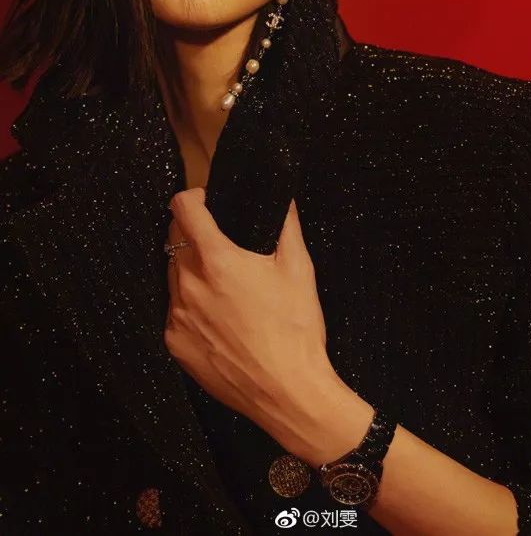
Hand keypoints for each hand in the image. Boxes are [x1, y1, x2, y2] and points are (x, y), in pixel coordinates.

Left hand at [163, 187, 337, 449]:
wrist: (287, 392)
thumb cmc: (295, 328)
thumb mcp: (299, 268)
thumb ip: (286, 224)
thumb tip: (283, 197)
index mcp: (217, 260)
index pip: (182, 208)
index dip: (194, 196)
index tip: (209, 201)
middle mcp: (188, 285)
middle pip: (174, 238)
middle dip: (193, 230)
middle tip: (222, 242)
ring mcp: (177, 316)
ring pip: (173, 274)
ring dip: (190, 268)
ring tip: (223, 284)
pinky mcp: (175, 343)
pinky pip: (175, 310)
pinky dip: (190, 304)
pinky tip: (219, 317)